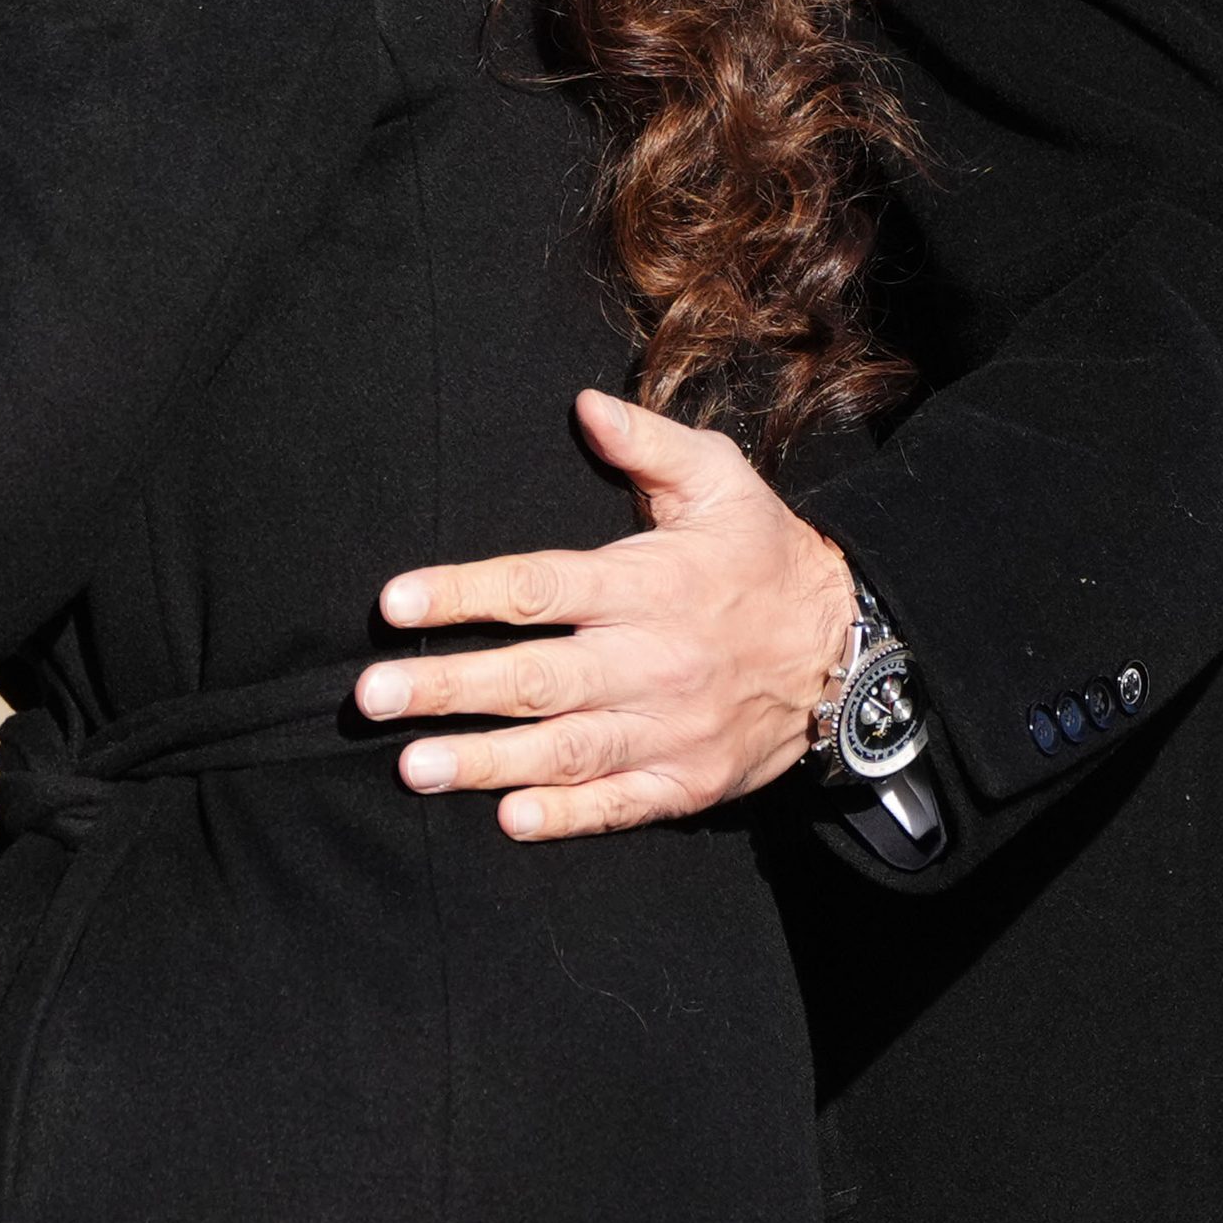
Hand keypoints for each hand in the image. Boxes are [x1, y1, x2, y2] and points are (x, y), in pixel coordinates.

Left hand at [356, 391, 857, 839]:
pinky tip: (510, 818)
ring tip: (413, 767)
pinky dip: (567, 815)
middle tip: (371, 697)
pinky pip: (619, 803)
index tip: (394, 603)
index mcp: (647, 583)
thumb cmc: (765, 554)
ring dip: (485, 761)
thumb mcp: (719, 479)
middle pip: (534, 677)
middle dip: (447, 688)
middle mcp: (651, 659)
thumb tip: (582, 404)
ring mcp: (669, 728)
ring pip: (564, 750)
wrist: (850, 647)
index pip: (538, 587)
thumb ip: (647, 443)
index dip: (462, 594)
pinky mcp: (688, 780)